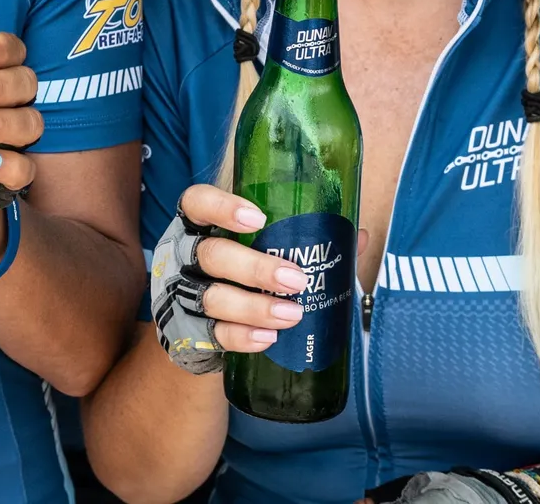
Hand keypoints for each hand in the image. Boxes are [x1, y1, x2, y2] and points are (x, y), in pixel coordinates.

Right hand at [170, 182, 312, 352]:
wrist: (196, 325)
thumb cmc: (235, 274)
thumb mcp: (257, 250)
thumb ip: (302, 241)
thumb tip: (359, 235)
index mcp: (199, 225)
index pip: (196, 202)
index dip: (220, 206)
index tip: (258, 219)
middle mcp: (183, 256)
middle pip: (210, 254)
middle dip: (254, 267)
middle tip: (295, 280)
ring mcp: (180, 294)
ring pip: (211, 297)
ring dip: (254, 307)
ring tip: (292, 315)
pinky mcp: (188, 330)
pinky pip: (214, 334)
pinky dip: (242, 337)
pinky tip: (268, 338)